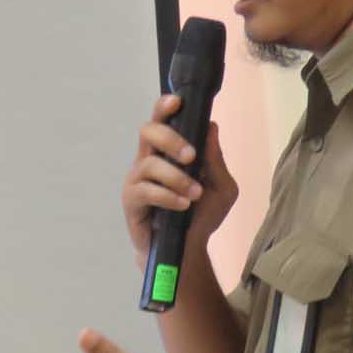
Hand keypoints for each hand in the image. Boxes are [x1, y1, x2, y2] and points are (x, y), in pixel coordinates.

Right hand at [122, 96, 238, 268]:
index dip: (164, 107)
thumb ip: (216, 160)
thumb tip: (212, 126)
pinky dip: (167, 196)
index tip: (177, 101)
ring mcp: (137, 179)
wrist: (188, 251)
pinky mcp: (131, 201)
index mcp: (167, 151)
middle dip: (170, 139)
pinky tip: (182, 205)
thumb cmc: (202, 215)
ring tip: (194, 194)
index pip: (161, 120)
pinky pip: (146, 190)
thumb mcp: (221, 187)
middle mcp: (149, 159)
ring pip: (149, 163)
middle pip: (148, 132)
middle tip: (191, 156)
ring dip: (175, 177)